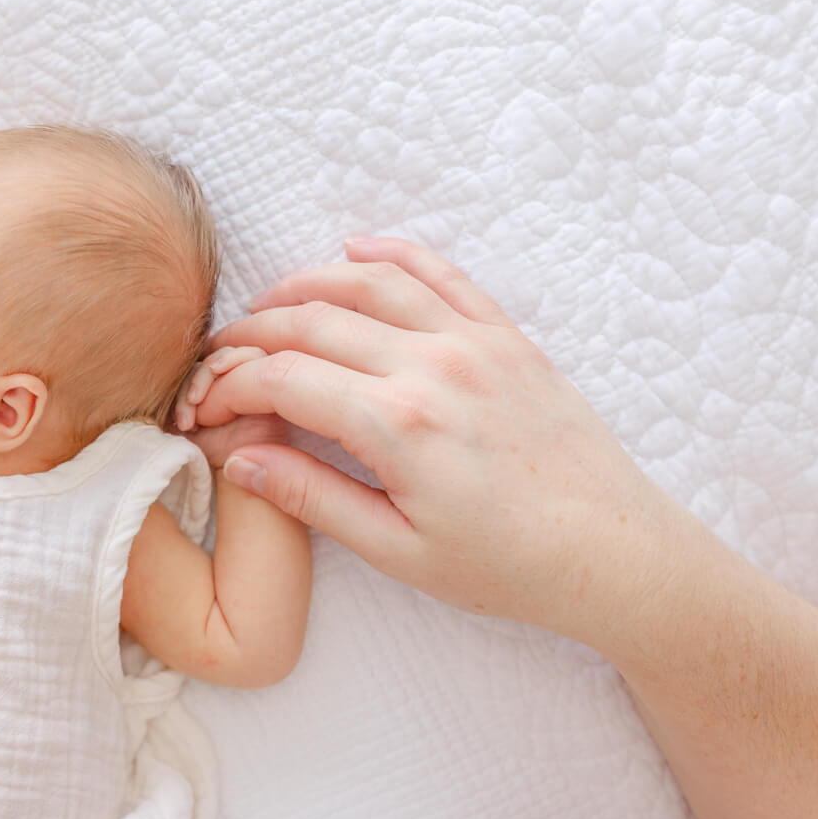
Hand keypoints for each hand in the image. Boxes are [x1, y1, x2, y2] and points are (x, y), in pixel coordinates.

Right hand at [185, 238, 712, 647]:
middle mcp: (433, 367)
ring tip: (266, 307)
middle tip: (217, 358)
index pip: (284, 379)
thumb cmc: (506, 566)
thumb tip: (241, 459)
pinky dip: (390, 254)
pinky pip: (439, 273)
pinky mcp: (506, 337)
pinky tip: (354, 251)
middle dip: (250, 335)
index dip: (229, 387)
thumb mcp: (398, 550)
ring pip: (369, 283)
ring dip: (306, 284)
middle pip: (313, 323)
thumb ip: (314, 497)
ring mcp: (474, 343)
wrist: (612, 551)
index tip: (205, 408)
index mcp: (399, 426)